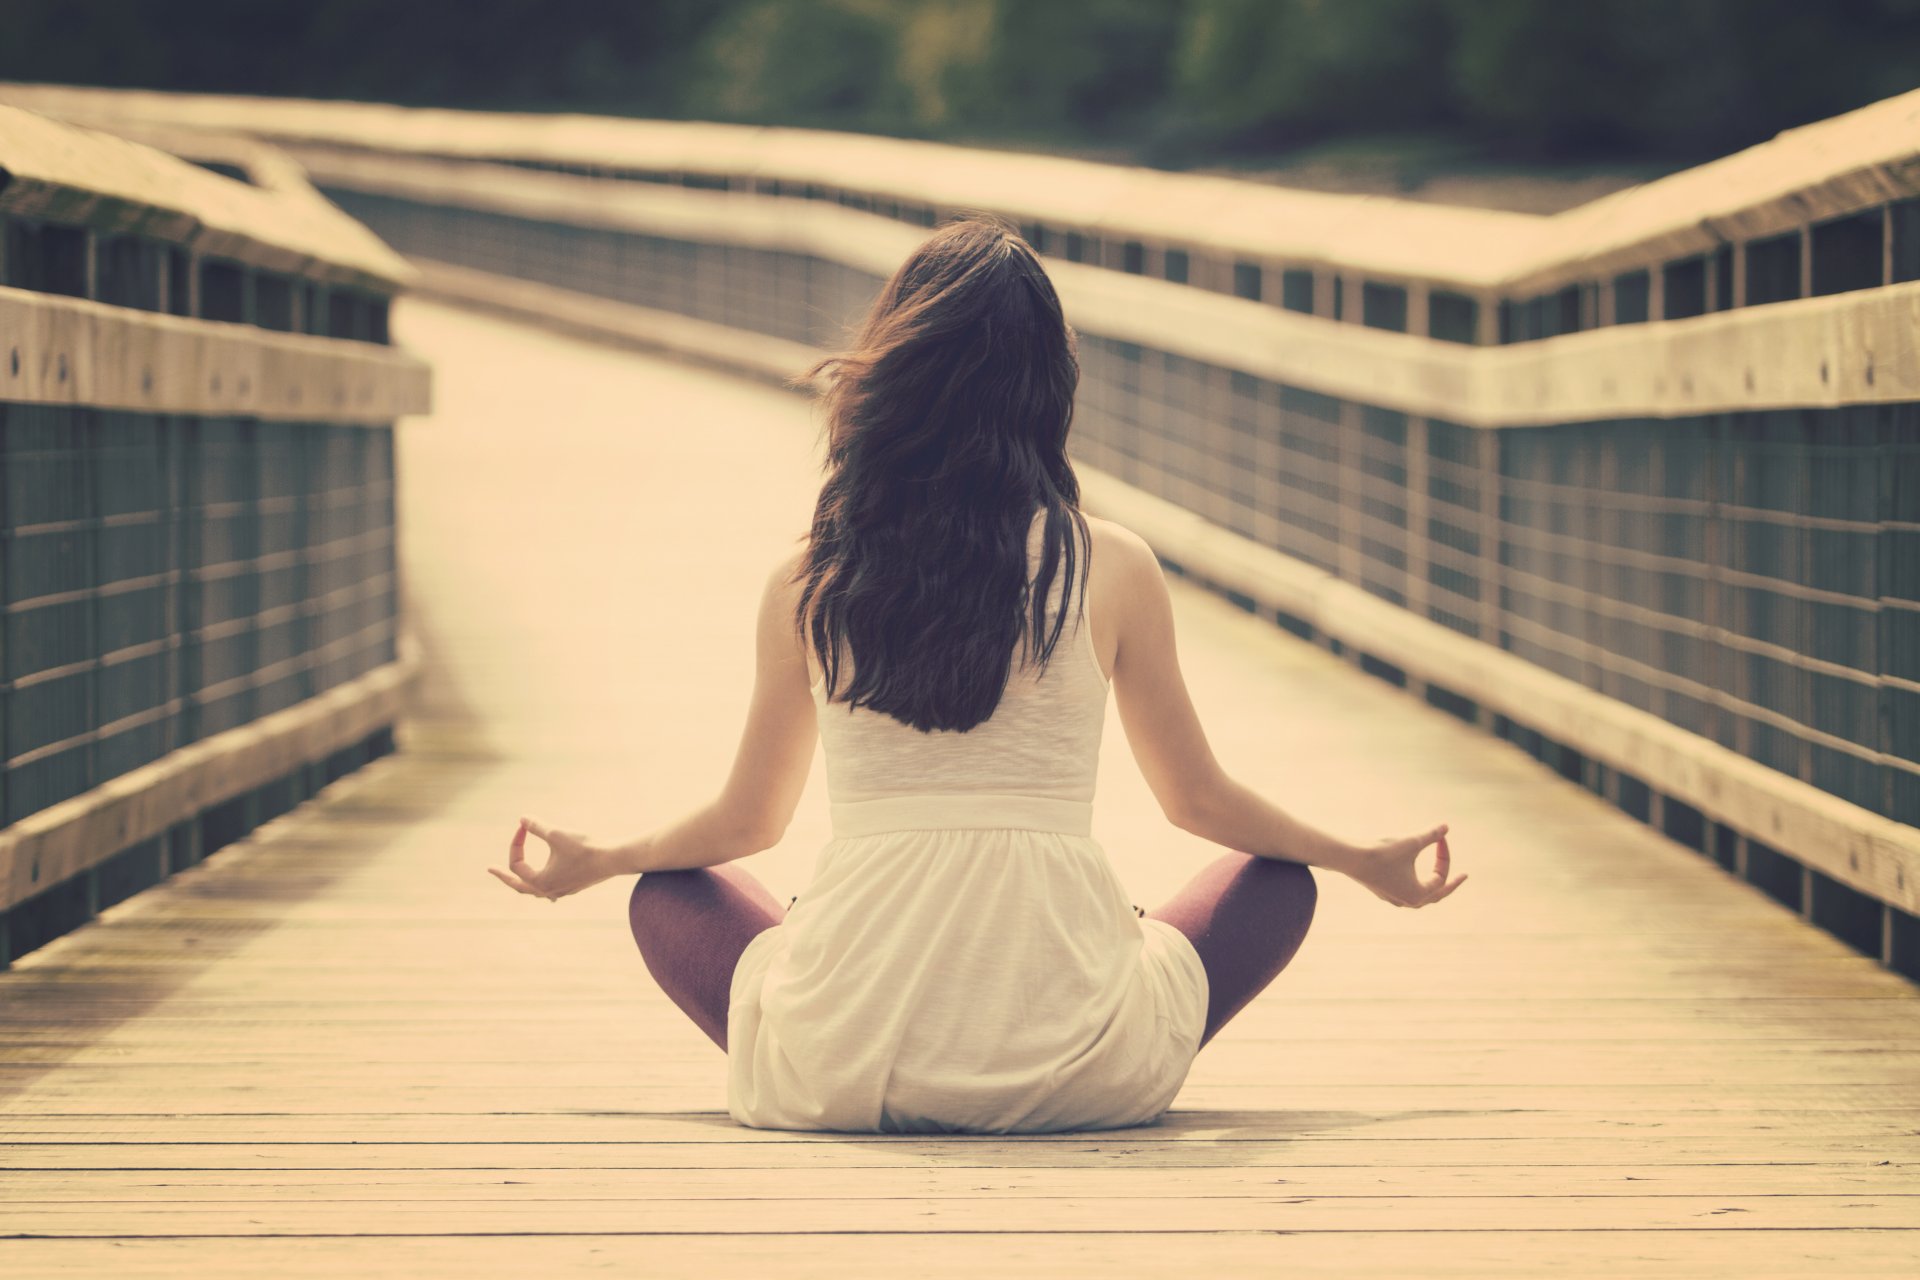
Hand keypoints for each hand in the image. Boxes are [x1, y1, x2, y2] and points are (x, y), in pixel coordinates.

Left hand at [488, 817, 615, 900]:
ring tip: (517, 878)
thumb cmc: (585, 847)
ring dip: (525, 881)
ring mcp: (562, 891)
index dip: (516, 842)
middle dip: (505, 876)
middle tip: (491, 870)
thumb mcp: (556, 834)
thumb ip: (537, 827)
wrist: (614, 859)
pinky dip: (542, 884)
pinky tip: (546, 884)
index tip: (522, 826)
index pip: (516, 862)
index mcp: (540, 881)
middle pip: (519, 886)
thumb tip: (522, 818)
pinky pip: (551, 890)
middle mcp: (549, 890)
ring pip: (536, 890)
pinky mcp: (574, 887)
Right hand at [1344, 824, 1465, 907]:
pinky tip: (1412, 878)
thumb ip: (1430, 836)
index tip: (1441, 838)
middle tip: (1462, 877)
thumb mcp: (1411, 842)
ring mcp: (1393, 898)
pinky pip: (1405, 891)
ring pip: (1419, 896)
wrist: (1349, 858)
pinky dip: (1414, 883)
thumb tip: (1446, 826)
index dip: (1445, 856)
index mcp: (1418, 894)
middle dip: (1449, 883)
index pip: (1440, 876)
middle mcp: (1407, 901)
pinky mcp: (1382, 890)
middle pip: (1436, 895)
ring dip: (1431, 886)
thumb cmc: (1382, 852)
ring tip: (1437, 879)